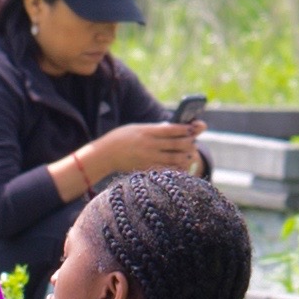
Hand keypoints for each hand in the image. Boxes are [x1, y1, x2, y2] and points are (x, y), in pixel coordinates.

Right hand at [67, 118, 204, 189]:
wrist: (105, 154)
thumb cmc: (121, 138)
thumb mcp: (137, 128)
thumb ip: (154, 129)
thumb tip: (173, 128)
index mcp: (147, 131)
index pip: (171, 129)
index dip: (185, 129)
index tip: (193, 129)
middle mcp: (149, 144)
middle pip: (176, 144)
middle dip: (189, 143)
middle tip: (193, 143)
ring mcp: (148, 158)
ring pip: (174, 158)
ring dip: (186, 156)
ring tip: (190, 155)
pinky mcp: (146, 168)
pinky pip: (167, 170)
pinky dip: (177, 168)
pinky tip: (182, 167)